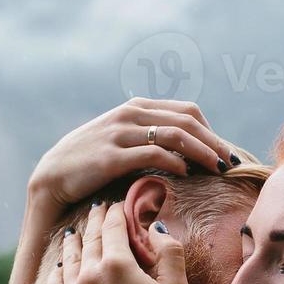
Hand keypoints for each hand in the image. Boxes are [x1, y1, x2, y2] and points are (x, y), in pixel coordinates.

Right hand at [28, 99, 232, 212]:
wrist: (52, 176)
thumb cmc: (90, 162)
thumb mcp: (120, 139)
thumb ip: (147, 136)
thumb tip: (184, 150)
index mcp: (136, 108)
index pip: (186, 111)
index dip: (211, 131)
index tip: (224, 152)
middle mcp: (130, 115)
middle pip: (187, 121)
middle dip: (214, 142)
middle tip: (231, 162)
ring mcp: (120, 133)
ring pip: (174, 135)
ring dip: (202, 152)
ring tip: (218, 169)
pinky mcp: (111, 156)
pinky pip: (152, 154)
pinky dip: (175, 162)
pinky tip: (186, 174)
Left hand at [54, 202, 187, 283]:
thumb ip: (169, 254)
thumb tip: (155, 228)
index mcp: (117, 265)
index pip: (113, 228)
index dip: (116, 213)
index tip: (117, 205)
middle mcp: (88, 276)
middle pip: (89, 239)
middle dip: (94, 221)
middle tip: (96, 209)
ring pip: (70, 260)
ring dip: (74, 242)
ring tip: (75, 232)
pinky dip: (61, 271)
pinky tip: (63, 267)